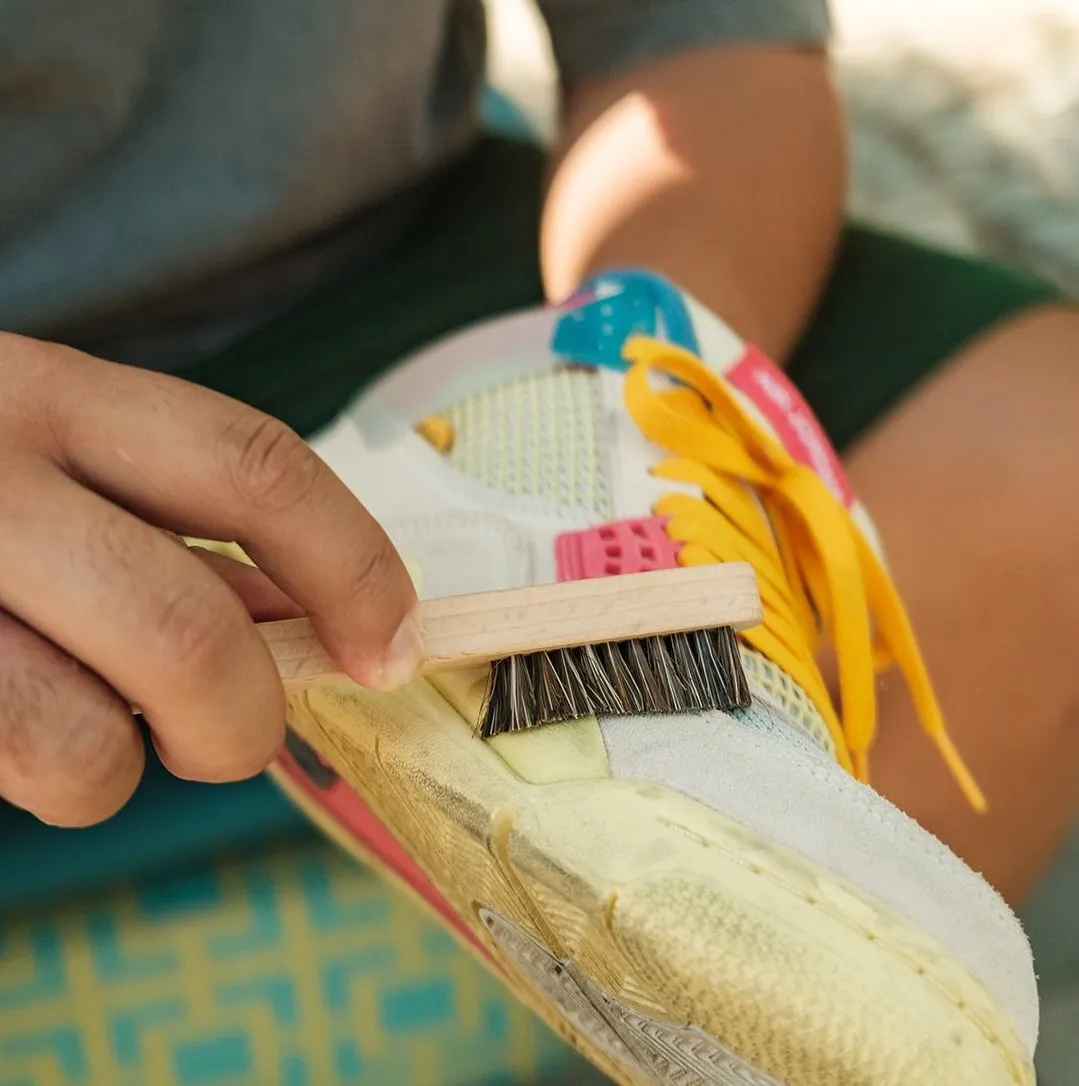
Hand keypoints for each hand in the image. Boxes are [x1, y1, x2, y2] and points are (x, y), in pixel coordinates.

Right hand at [0, 333, 420, 826]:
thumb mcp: (58, 461)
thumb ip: (176, 533)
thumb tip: (311, 624)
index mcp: (56, 395)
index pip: (256, 467)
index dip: (353, 566)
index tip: (396, 645)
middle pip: (185, 626)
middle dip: (244, 717)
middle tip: (236, 734)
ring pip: (78, 744)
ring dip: (120, 771)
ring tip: (85, 727)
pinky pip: (1, 770)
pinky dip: (39, 780)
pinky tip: (9, 719)